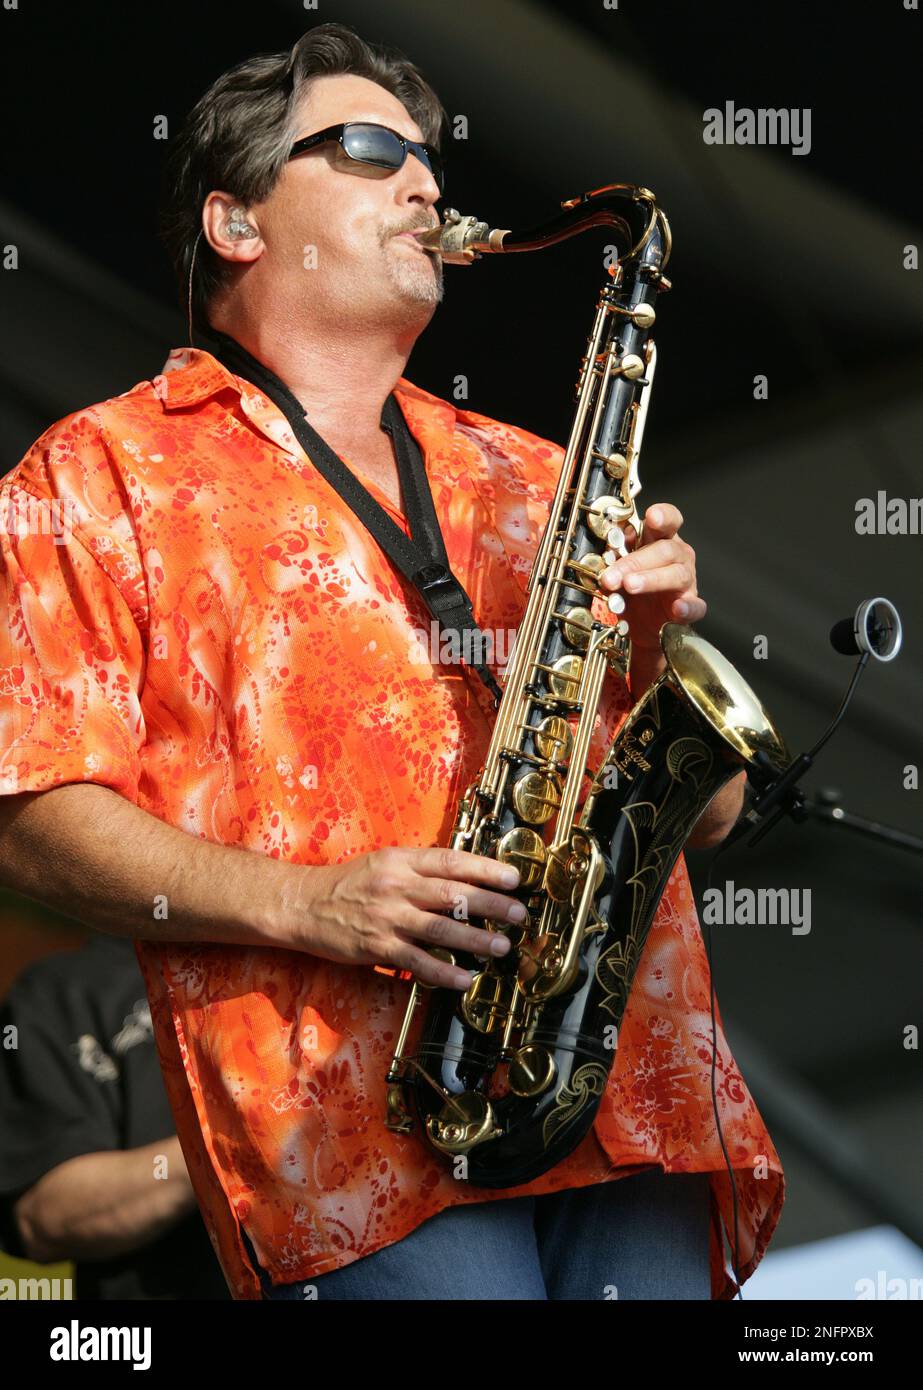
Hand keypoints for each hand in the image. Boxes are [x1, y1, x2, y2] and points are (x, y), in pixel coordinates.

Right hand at [284, 847, 523, 989]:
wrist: (302, 905)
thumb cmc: (348, 884)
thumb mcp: (384, 862)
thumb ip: (420, 868)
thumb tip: (465, 876)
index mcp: (401, 861)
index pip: (452, 861)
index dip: (486, 869)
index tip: (514, 878)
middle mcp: (397, 886)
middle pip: (454, 894)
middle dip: (492, 905)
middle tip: (519, 914)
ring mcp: (388, 918)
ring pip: (441, 928)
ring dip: (475, 939)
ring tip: (501, 946)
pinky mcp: (378, 947)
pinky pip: (417, 962)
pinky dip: (444, 972)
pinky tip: (465, 978)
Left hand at [598, 503, 705, 649]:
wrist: (637, 626)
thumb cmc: (630, 591)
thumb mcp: (617, 570)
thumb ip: (613, 557)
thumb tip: (603, 548)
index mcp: (660, 540)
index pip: (668, 521)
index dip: (663, 516)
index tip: (652, 517)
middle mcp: (677, 557)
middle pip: (665, 550)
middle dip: (635, 561)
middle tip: (612, 575)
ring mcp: (686, 582)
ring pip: (676, 575)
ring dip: (651, 580)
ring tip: (630, 586)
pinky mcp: (689, 607)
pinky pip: (695, 606)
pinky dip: (687, 607)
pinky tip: (677, 608)